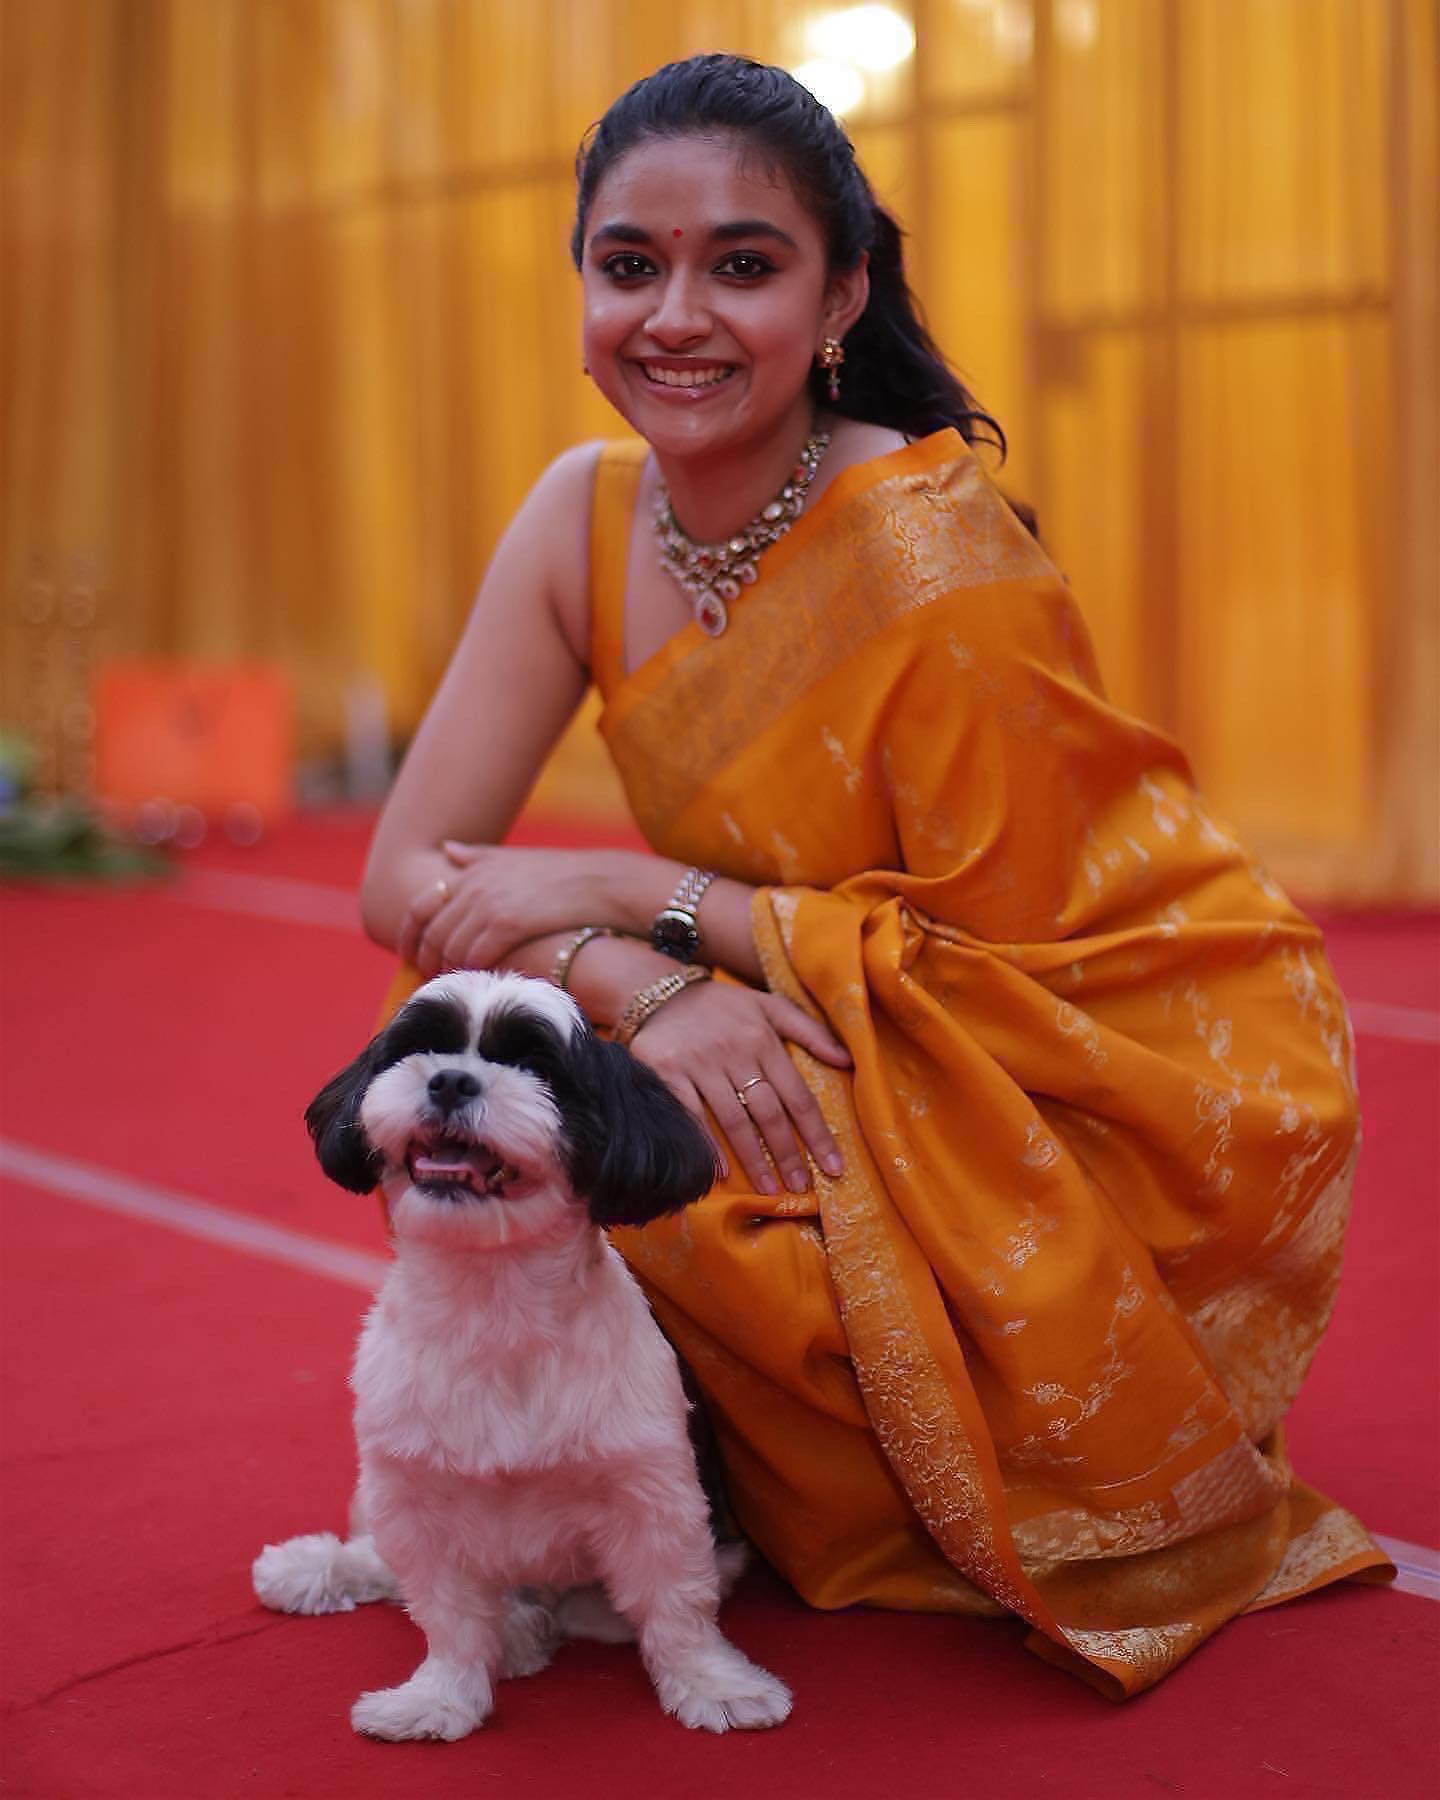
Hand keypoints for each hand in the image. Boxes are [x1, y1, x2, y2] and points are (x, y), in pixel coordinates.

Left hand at [398, 843, 608, 975]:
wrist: (601, 882)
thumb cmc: (562, 873)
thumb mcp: (514, 856)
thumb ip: (477, 856)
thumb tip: (446, 849)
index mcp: (472, 872)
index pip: (420, 904)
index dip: (408, 933)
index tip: (408, 954)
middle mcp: (475, 886)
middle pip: (432, 931)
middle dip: (426, 958)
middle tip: (430, 977)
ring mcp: (490, 904)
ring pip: (450, 947)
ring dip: (448, 969)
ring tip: (454, 982)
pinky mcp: (509, 923)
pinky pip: (475, 955)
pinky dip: (471, 971)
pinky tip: (478, 979)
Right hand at [627, 980, 849, 1195]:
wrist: (659, 993)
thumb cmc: (723, 1006)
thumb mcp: (769, 1006)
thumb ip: (810, 1030)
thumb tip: (848, 1060)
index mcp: (763, 1039)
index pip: (798, 1095)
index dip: (817, 1134)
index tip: (833, 1167)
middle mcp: (734, 1052)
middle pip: (768, 1113)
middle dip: (787, 1154)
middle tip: (800, 1187)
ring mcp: (699, 1064)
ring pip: (733, 1120)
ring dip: (753, 1158)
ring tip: (769, 1187)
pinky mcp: (667, 1072)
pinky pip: (692, 1115)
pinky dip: (707, 1145)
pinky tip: (722, 1171)